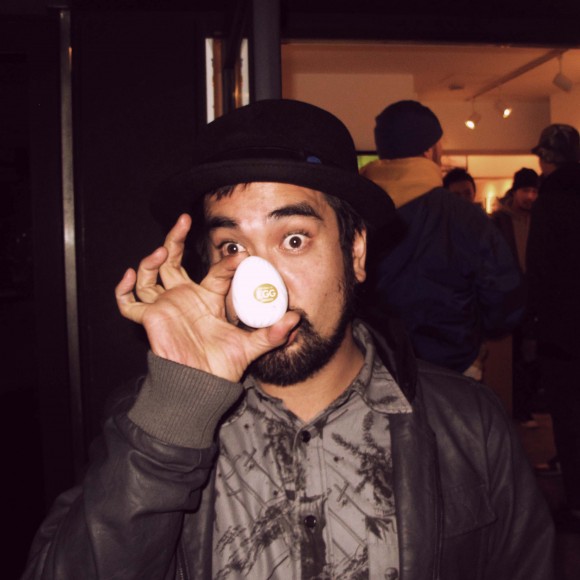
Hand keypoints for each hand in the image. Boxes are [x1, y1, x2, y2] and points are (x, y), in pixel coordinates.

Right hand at [115, 214, 299, 381]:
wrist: (200, 387)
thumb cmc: (222, 367)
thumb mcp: (250, 347)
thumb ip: (271, 334)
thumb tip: (295, 320)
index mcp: (208, 299)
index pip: (216, 273)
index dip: (227, 264)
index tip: (242, 258)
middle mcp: (185, 297)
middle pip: (174, 261)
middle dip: (176, 239)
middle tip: (184, 220)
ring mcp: (165, 306)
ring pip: (150, 275)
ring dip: (152, 260)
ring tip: (162, 250)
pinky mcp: (149, 318)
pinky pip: (128, 303)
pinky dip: (123, 290)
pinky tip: (129, 275)